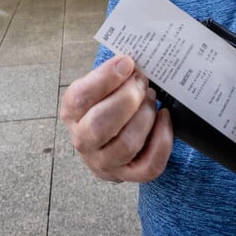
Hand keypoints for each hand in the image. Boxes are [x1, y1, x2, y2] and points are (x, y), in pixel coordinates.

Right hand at [59, 55, 173, 182]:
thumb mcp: (100, 86)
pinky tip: (164, 117)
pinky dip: (163, 140)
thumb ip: (112, 74)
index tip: (128, 63)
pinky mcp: (128, 175)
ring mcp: (105, 162)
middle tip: (142, 82)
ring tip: (151, 98)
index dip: (106, 79)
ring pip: (127, 144)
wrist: (108, 138)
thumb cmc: (106, 103)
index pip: (81, 98)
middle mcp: (82, 141)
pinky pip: (150, 165)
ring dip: (145, 116)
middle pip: (101, 124)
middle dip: (128, 99)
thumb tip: (132, 60)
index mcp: (71, 113)